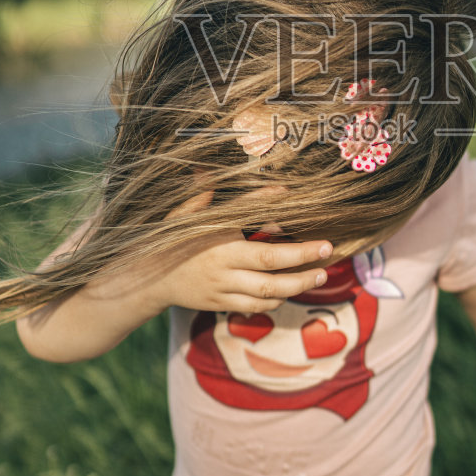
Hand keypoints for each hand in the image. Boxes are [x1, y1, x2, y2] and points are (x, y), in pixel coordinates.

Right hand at [137, 190, 333, 314]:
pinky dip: (275, 301)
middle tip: (327, 255)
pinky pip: (255, 307)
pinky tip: (290, 291)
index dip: (290, 239)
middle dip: (303, 266)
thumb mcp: (183, 215)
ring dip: (296, 287)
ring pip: (267, 294)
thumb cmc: (171, 240)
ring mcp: (223, 290)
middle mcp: (224, 268)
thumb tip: (205, 169)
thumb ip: (202, 195)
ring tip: (318, 276)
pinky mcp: (221, 305)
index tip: (315, 232)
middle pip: (271, 272)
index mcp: (219, 242)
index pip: (260, 239)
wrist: (148, 278)